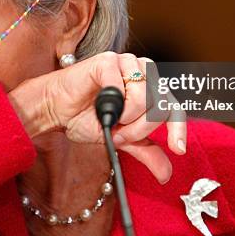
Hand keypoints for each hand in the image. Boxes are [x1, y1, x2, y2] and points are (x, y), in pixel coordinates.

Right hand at [10, 51, 186, 184]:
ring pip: (145, 98)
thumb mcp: (121, 138)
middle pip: (160, 106)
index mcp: (149, 87)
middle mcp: (142, 71)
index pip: (173, 107)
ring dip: (126, 118)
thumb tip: (166, 175)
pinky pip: (123, 88)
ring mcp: (127, 62)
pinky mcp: (109, 60)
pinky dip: (113, 103)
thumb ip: (145, 150)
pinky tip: (99, 102)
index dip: (178, 129)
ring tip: (108, 118)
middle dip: (139, 129)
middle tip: (120, 133)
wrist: (56, 110)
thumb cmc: (86, 117)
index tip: (177, 149)